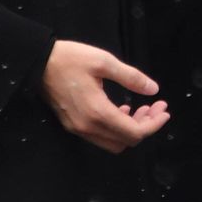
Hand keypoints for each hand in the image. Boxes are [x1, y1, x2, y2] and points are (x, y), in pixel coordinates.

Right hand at [40, 40, 169, 153]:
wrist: (37, 62)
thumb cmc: (70, 59)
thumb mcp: (104, 61)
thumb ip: (131, 77)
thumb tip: (153, 89)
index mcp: (98, 112)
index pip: (134, 132)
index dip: (154, 124)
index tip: (164, 110)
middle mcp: (88, 127)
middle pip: (126, 141)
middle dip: (146, 126)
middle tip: (156, 107)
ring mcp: (79, 129)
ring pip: (113, 142)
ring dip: (131, 128)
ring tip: (142, 108)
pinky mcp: (72, 125)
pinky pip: (100, 136)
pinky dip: (116, 127)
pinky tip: (122, 109)